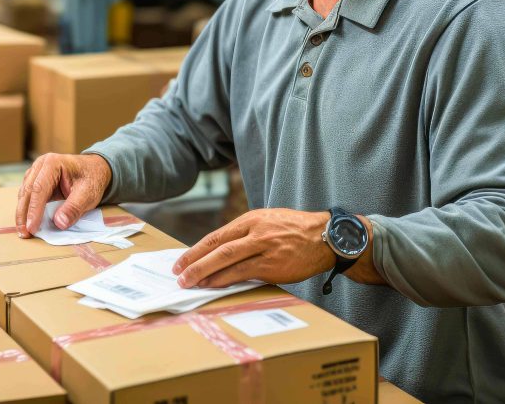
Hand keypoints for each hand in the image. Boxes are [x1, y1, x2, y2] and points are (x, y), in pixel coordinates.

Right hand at [15, 153, 111, 237]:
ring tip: (24, 231)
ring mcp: (36, 172)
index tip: (32, 228)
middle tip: (24, 233)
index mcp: (52, 164)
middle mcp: (40, 165)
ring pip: (24, 194)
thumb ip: (74, 208)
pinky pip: (28, 196)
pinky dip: (27, 209)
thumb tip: (59, 223)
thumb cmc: (92, 179)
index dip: (34, 210)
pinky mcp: (36, 180)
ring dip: (23, 213)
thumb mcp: (88, 194)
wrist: (95, 170)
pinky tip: (28, 222)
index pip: (39, 189)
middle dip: (24, 214)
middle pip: (27, 191)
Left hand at [172, 208, 333, 288]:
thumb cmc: (295, 230)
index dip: (196, 250)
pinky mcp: (274, 265)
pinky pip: (244, 273)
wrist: (326, 237)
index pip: (216, 236)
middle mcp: (255, 231)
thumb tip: (221, 252)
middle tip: (178, 274)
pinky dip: (226, 279)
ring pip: (227, 260)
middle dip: (194, 262)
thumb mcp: (268, 222)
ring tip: (190, 283)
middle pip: (217, 248)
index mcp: (251, 219)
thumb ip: (246, 234)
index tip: (181, 261)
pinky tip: (214, 285)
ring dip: (205, 273)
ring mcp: (264, 248)